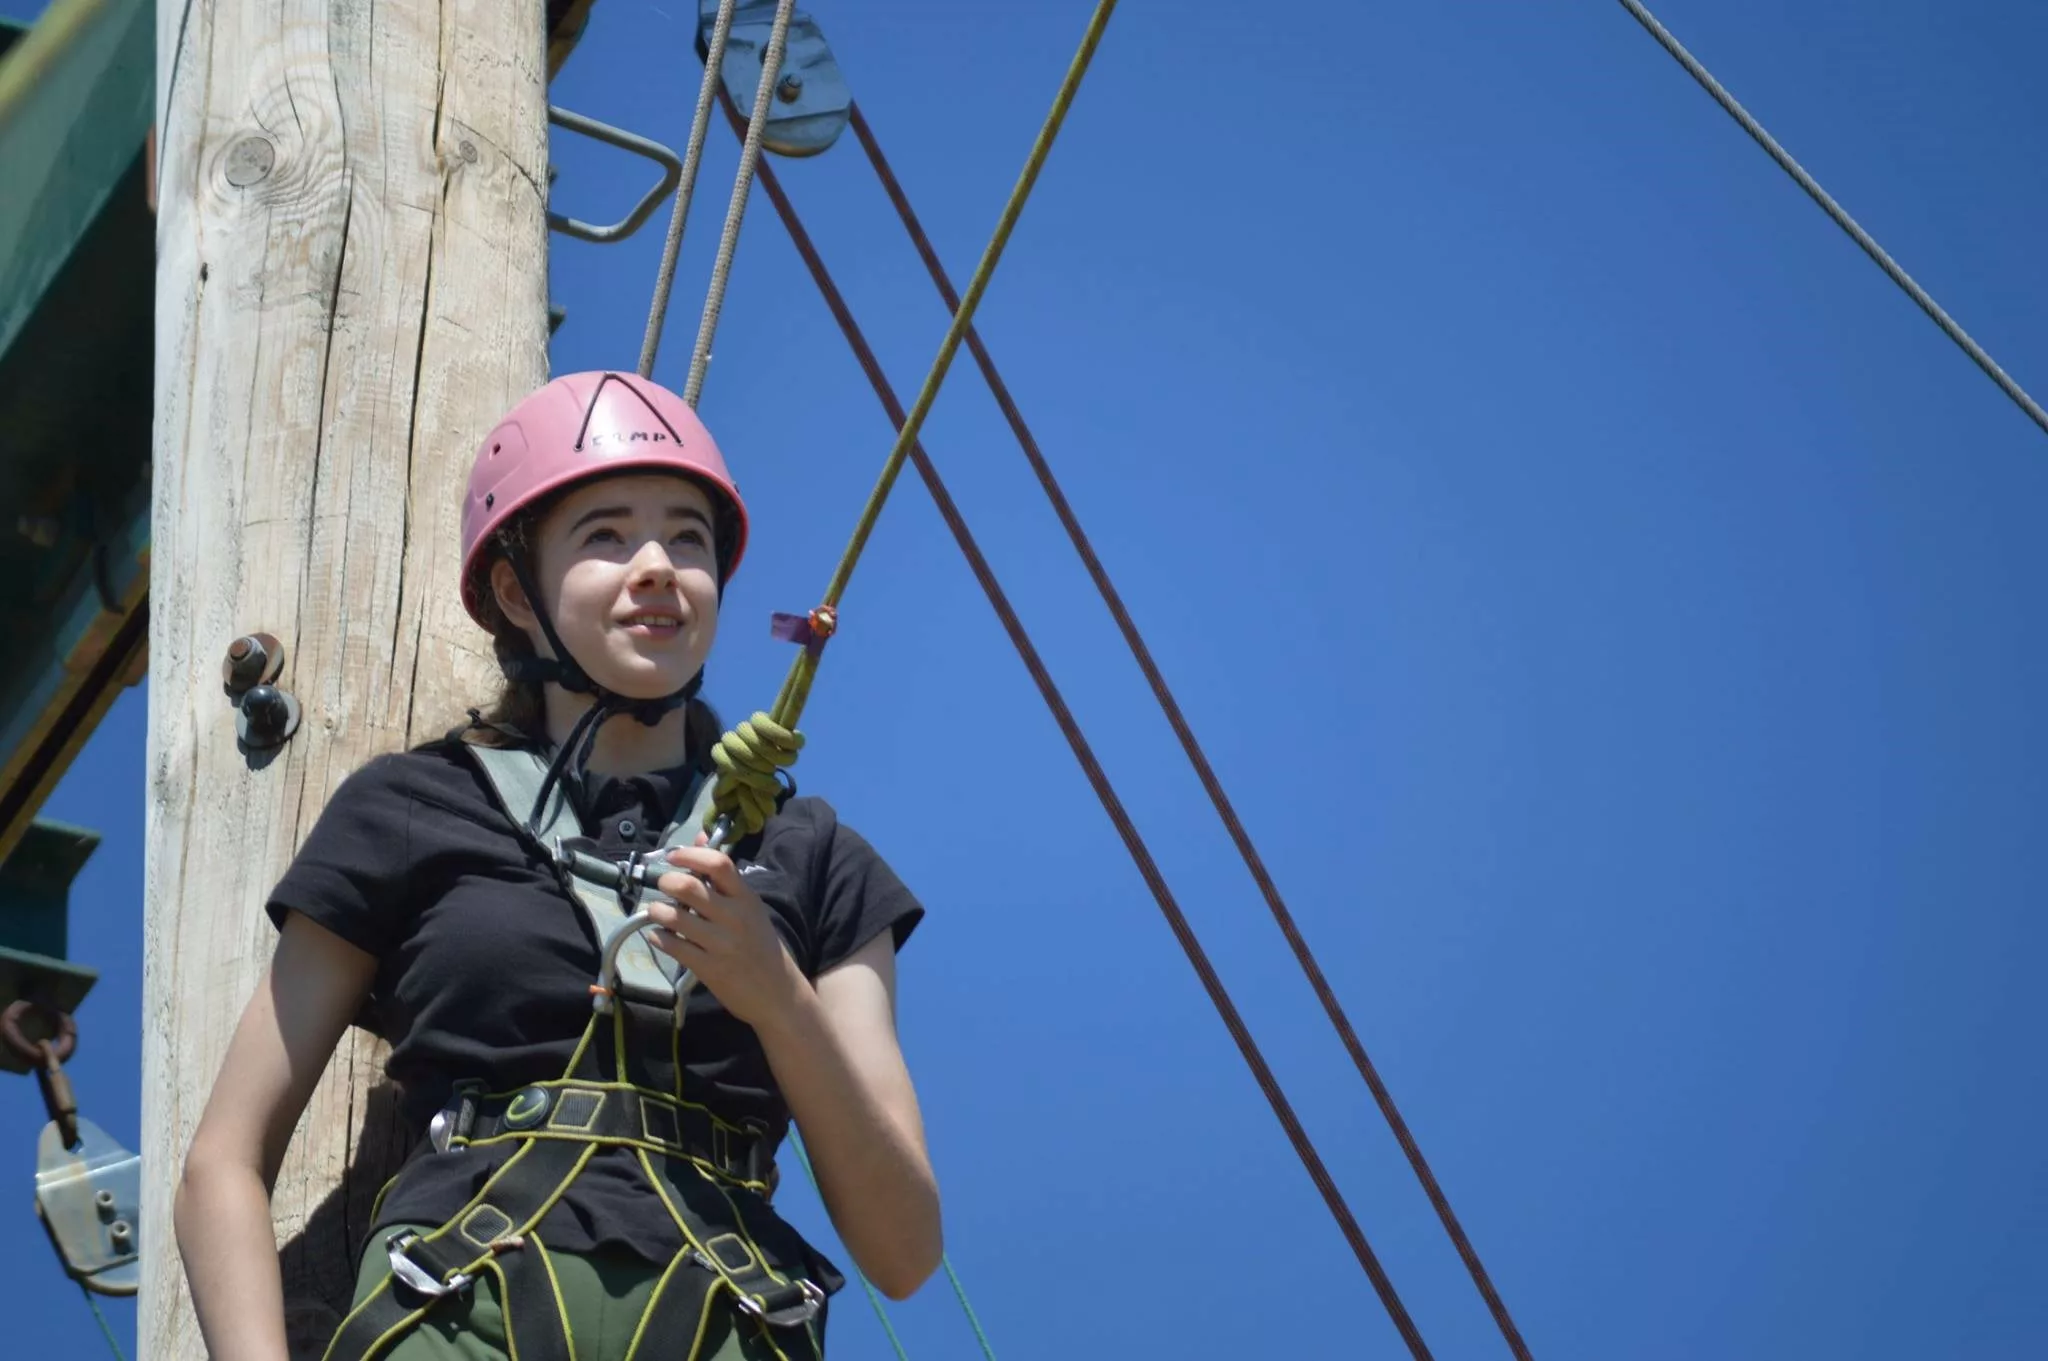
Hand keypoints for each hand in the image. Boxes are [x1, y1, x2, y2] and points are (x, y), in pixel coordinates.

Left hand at [648, 841, 807, 1028]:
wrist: (777, 992)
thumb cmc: (760, 944)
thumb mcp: (748, 906)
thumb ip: (723, 875)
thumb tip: (701, 836)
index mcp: (746, 898)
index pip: (718, 864)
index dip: (690, 855)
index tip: (673, 856)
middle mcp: (734, 917)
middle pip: (689, 887)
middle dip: (666, 881)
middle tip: (662, 885)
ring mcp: (721, 944)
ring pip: (675, 917)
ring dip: (657, 910)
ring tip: (656, 910)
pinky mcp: (708, 968)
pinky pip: (673, 946)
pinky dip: (659, 937)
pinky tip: (659, 935)